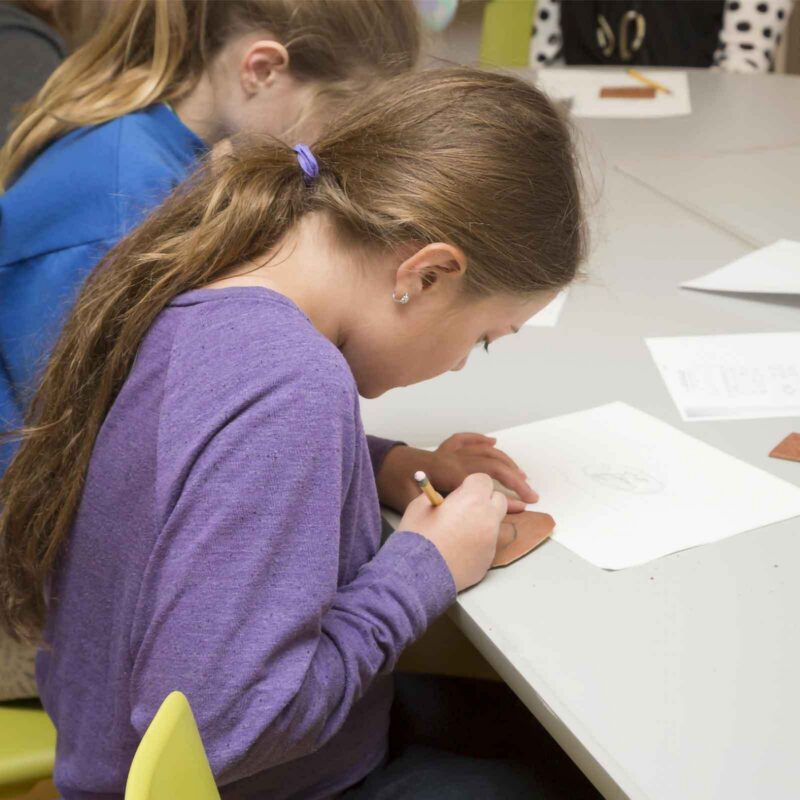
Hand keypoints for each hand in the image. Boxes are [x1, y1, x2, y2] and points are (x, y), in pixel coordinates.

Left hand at [375, 433, 537, 512]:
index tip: (521, 508)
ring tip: (521, 475)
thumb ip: (440, 510)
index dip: (506, 496)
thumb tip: (466, 521)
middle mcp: (453, 458)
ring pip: (484, 452)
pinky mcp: (442, 449)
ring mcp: (448, 451)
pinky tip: (492, 442)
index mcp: (448, 471)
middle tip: (531, 495)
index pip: (485, 483)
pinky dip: (480, 440)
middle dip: (515, 480)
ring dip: (505, 461)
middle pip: (492, 465)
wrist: (379, 465)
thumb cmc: (393, 485)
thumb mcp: (414, 504)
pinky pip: (465, 440)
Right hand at [399, 473, 506, 591]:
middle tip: (464, 509)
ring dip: (481, 523)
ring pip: (493, 524)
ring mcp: (491, 542)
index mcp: (472, 499)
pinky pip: (487, 545)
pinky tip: (457, 551)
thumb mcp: (420, 505)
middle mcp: (488, 518)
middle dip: (484, 501)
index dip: (471, 485)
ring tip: (457, 533)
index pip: (484, 480)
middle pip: (498, 500)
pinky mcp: (488, 561)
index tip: (460, 492)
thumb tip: (448, 499)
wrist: (417, 574)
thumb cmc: (417, 537)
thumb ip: (439, 496)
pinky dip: (477, 544)